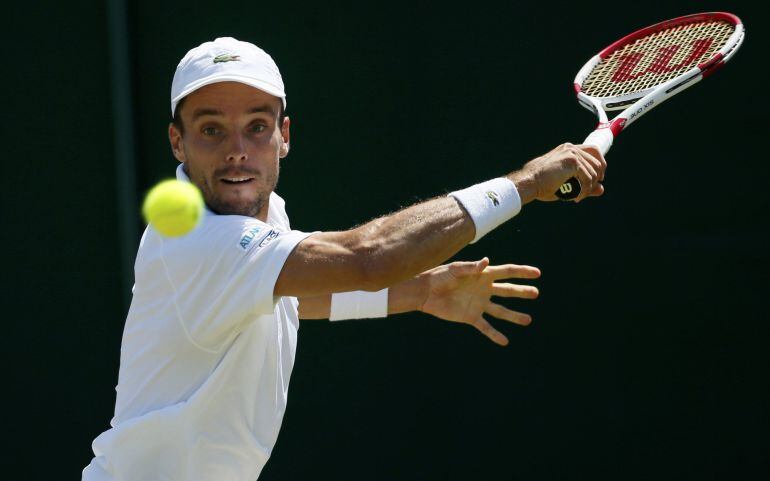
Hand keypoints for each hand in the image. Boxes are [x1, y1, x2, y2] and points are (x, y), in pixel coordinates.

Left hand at [417, 257, 539, 345]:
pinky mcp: (471, 316)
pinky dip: (495, 335)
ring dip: (514, 316)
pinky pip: (485, 327)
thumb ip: (471, 267)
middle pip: (507, 291)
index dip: (522, 272)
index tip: (537, 273)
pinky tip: (505, 341)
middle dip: (522, 291)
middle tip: (536, 293)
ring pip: (501, 311)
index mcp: (482, 275)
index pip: (506, 272)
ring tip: (528, 320)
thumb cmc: (439, 276)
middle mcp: (484, 289)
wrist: (425, 292)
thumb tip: (486, 262)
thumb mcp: (455, 269)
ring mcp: (479, 304)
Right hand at [508, 143, 606, 202]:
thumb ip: (585, 184)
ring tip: (578, 196)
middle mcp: (571, 148)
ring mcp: (572, 153)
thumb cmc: (542, 184)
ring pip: (593, 172)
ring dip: (589, 188)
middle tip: (586, 192)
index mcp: (568, 149)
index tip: (599, 178)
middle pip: (597, 162)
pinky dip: (585, 190)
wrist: (529, 182)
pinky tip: (576, 197)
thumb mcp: (566, 183)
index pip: (593, 151)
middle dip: (596, 179)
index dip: (600, 164)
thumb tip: (601, 189)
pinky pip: (588, 178)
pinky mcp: (572, 161)